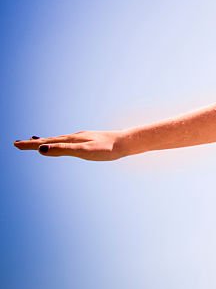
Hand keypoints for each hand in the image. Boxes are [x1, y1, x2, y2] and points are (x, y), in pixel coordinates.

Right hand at [13, 130, 127, 160]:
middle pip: (50, 140)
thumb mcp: (83, 151)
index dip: (30, 145)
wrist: (127, 143)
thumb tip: (41, 149)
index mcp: (71, 140)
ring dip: (45, 142)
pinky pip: (70, 141)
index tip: (14, 144)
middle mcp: (74, 137)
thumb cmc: (107, 149)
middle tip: (16, 143)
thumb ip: (63, 150)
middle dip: (33, 143)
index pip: (46, 143)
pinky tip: (62, 143)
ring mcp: (82, 138)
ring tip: (35, 142)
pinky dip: (60, 142)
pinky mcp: (89, 141)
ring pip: (59, 140)